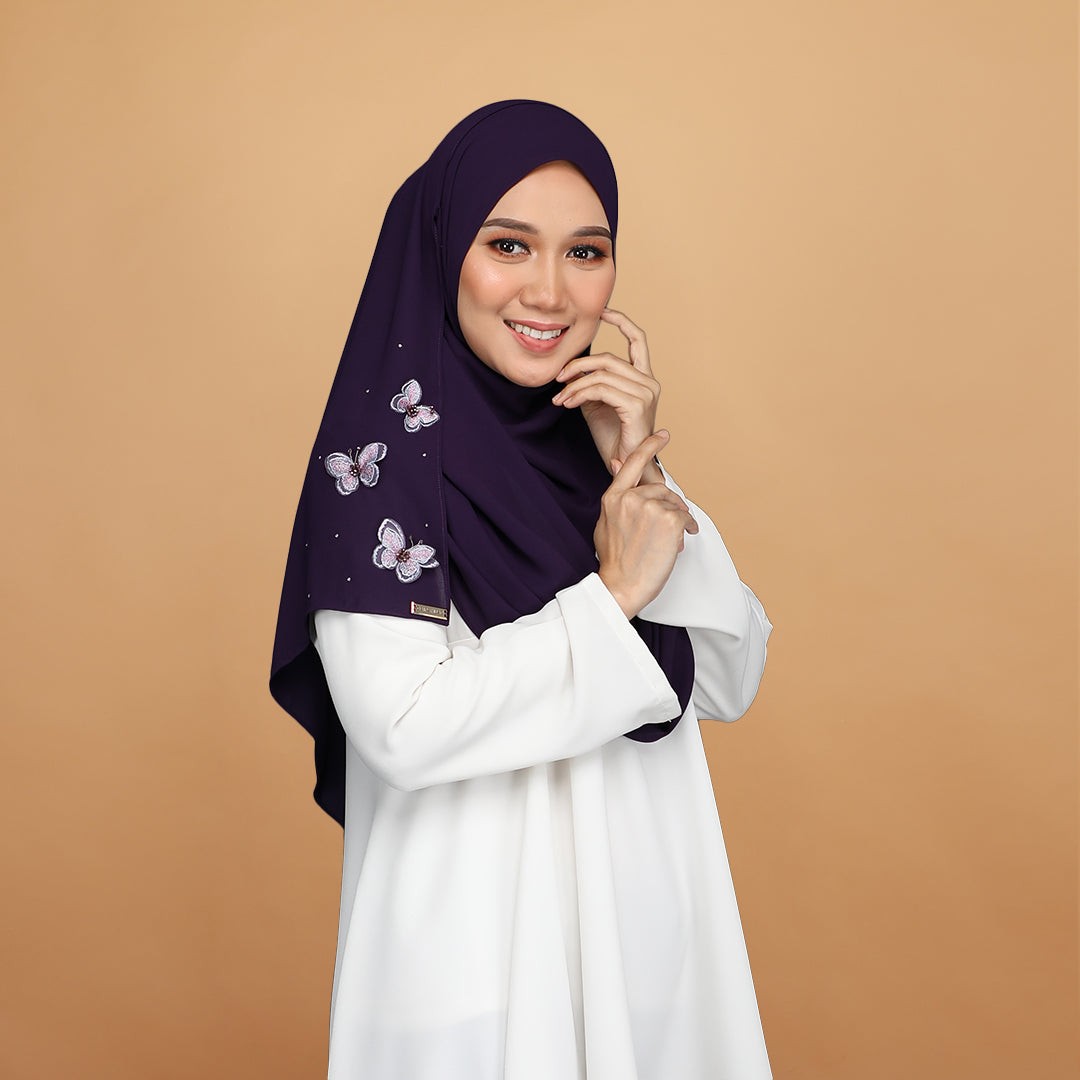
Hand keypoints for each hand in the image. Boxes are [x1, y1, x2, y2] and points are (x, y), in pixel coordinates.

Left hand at [552, 308, 662, 482]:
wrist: (626, 465)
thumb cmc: (613, 437)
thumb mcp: (597, 403)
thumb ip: (590, 383)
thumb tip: (570, 370)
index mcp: (643, 378)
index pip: (638, 340)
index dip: (621, 322)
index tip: (603, 311)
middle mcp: (649, 382)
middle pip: (608, 358)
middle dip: (578, 365)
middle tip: (558, 378)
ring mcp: (646, 394)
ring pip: (602, 374)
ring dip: (574, 384)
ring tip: (560, 398)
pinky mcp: (637, 406)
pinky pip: (601, 389)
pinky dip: (579, 393)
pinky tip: (567, 403)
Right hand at [595, 430, 698, 619]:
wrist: (621, 585)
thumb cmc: (615, 561)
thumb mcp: (606, 523)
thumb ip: (617, 497)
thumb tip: (616, 467)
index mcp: (613, 498)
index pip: (632, 463)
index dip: (649, 446)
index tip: (662, 435)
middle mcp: (630, 498)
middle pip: (660, 490)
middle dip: (669, 506)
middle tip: (671, 526)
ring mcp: (649, 507)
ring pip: (674, 504)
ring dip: (678, 520)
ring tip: (671, 540)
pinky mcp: (668, 519)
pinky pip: (685, 517)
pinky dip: (687, 528)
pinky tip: (680, 541)